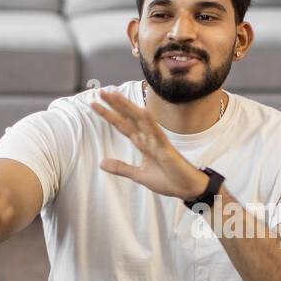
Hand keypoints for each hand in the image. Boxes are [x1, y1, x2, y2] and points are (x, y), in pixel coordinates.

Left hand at [89, 87, 208, 199]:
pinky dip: (151, 123)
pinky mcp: (166, 149)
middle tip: (100, 91)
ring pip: (140, 120)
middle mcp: (148, 138)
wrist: (186, 189)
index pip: (122, 125)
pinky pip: (157, 134)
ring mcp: (157, 141)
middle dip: (115, 105)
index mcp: (142, 143)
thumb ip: (121, 168)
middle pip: (128, 117)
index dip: (109, 115)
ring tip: (115, 95)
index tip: (94, 104)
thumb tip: (101, 162)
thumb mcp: (139, 175)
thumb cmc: (167, 180)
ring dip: (128, 107)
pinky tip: (144, 111)